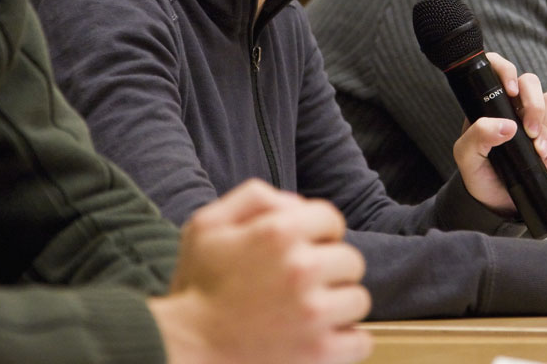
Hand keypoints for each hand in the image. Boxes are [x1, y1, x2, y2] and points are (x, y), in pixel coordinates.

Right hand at [149, 179, 371, 363]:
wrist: (186, 348)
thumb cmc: (197, 286)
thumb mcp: (208, 223)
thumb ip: (254, 198)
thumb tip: (298, 204)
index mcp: (279, 232)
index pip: (332, 218)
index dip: (320, 231)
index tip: (307, 247)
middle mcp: (302, 268)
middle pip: (351, 259)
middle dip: (331, 268)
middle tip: (305, 282)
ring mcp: (314, 313)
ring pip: (358, 299)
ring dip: (339, 304)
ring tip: (310, 310)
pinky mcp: (320, 354)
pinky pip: (360, 340)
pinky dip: (345, 340)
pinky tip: (319, 337)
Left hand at [453, 52, 546, 212]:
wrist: (495, 201)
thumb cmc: (476, 172)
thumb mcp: (466, 155)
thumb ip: (478, 136)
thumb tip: (507, 126)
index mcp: (489, 102)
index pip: (497, 68)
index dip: (506, 69)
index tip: (509, 91)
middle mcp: (512, 106)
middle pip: (532, 81)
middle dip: (534, 104)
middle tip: (528, 131)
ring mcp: (534, 121)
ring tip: (537, 149)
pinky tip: (546, 154)